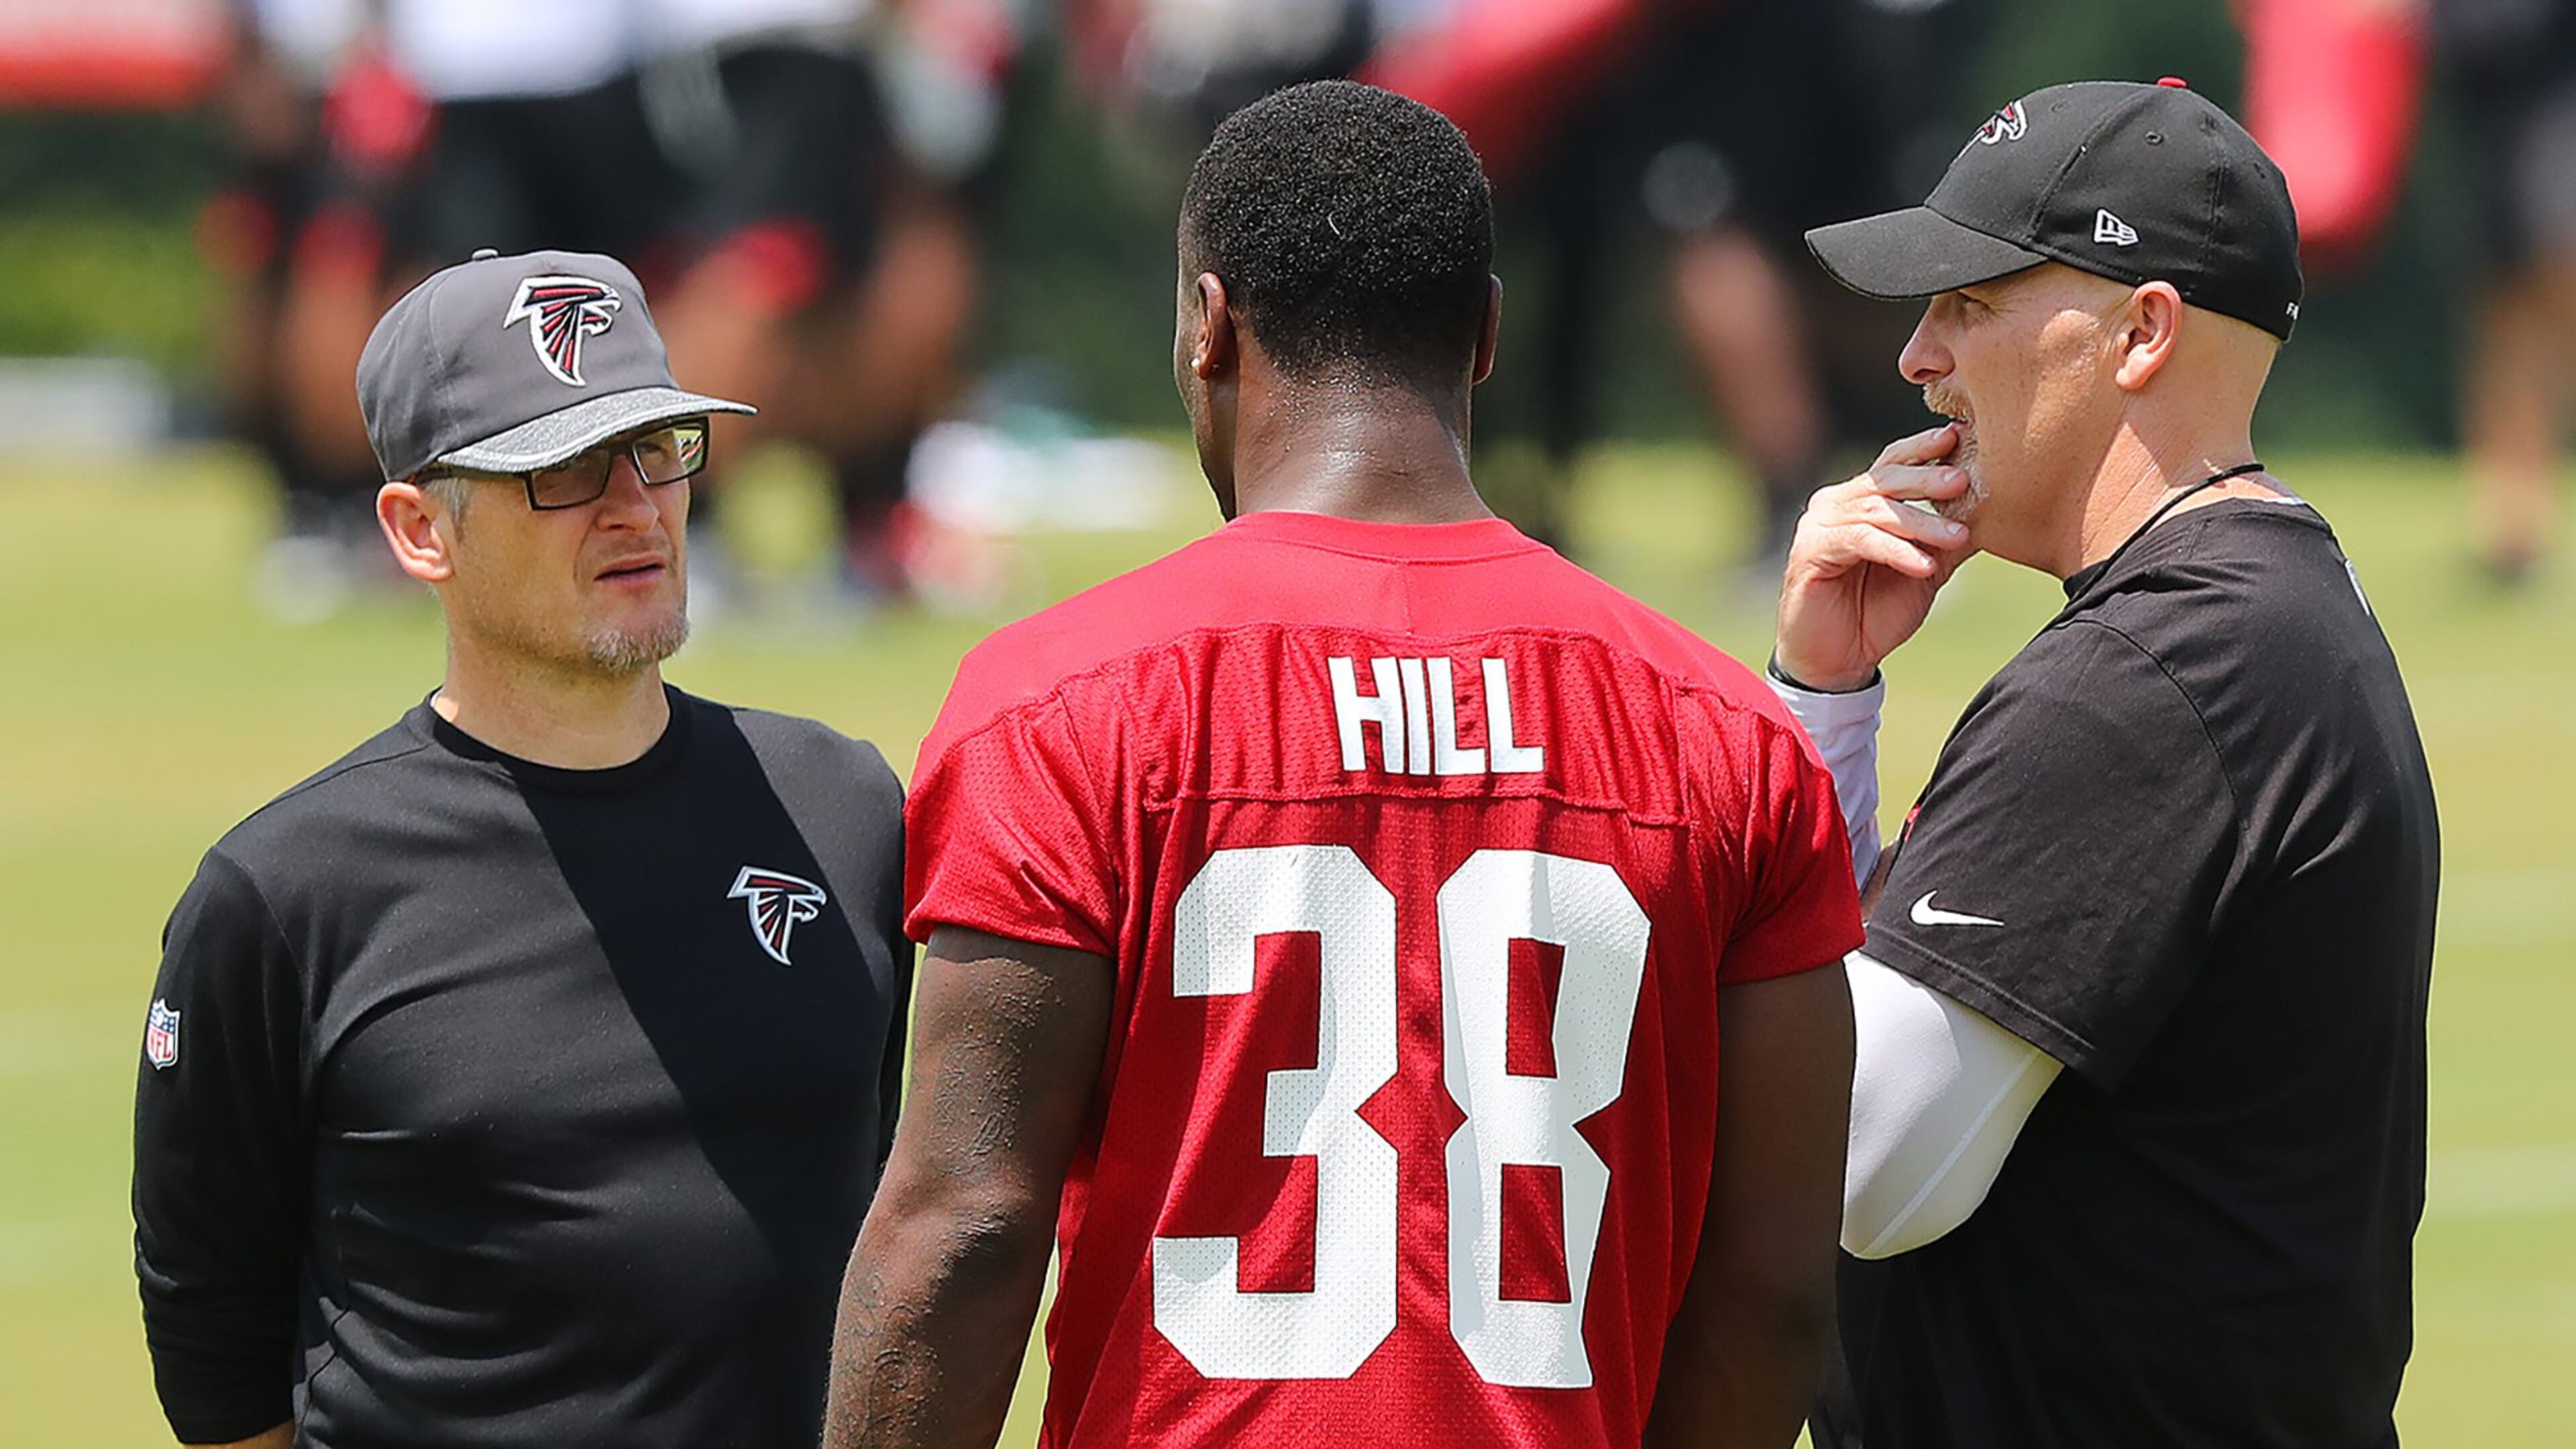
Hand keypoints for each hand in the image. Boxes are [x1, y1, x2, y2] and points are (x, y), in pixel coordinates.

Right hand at [1773, 425, 1976, 692]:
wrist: (1838, 661)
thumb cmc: (1877, 613)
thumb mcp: (1925, 568)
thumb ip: (1947, 538)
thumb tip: (1993, 508)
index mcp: (1860, 500)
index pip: (1893, 463)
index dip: (1923, 448)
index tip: (1958, 436)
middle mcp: (1835, 503)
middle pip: (1885, 479)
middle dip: (1927, 478)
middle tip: (1962, 481)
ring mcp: (1818, 525)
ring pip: (1877, 511)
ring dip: (1921, 523)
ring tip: (1958, 537)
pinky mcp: (1810, 552)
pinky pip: (1860, 542)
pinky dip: (1896, 551)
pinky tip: (1923, 566)